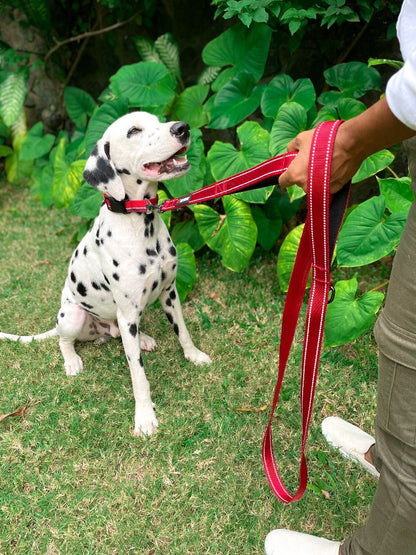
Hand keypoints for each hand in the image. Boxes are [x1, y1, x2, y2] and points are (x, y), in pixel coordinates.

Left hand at [279, 98, 415, 194]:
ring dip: (315, 178)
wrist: (349, 144)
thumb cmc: (323, 140)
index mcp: (294, 174)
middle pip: (299, 183)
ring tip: (324, 163)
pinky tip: (334, 168)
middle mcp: (305, 186)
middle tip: (312, 161)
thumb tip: (290, 152)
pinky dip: (328, 180)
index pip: (282, 181)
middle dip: (303, 174)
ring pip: (313, 186)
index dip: (286, 175)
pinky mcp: (333, 190)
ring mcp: (319, 190)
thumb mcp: (301, 138)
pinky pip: (326, 187)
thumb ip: (291, 147)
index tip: (290, 170)